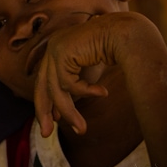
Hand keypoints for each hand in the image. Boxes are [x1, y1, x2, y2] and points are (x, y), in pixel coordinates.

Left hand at [35, 14, 119, 136]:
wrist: (124, 32)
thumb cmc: (112, 50)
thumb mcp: (87, 71)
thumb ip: (73, 84)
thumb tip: (61, 110)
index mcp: (56, 49)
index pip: (44, 79)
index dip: (46, 101)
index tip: (51, 120)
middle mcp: (53, 47)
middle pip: (41, 85)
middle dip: (44, 111)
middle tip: (47, 133)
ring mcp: (55, 48)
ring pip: (56, 89)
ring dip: (69, 112)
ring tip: (82, 128)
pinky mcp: (62, 52)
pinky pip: (69, 84)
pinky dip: (86, 92)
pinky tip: (102, 92)